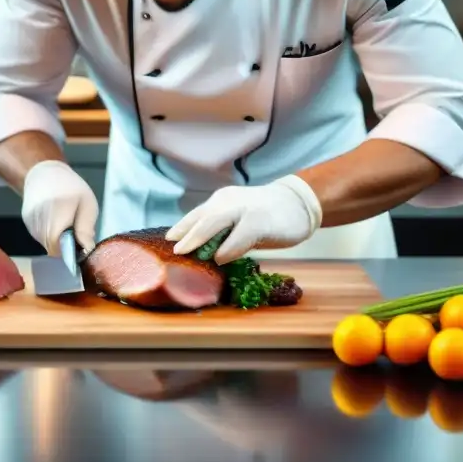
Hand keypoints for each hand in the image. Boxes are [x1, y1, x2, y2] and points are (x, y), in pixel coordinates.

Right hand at [21, 160, 97, 255]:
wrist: (44, 172)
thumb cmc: (70, 187)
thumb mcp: (87, 204)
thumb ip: (86, 228)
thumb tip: (87, 249)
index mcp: (57, 215)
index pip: (59, 248)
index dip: (70, 249)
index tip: (78, 241)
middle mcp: (40, 220)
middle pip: (52, 247)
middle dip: (64, 244)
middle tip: (73, 229)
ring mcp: (30, 221)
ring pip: (45, 242)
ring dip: (56, 238)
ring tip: (63, 220)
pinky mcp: (26, 221)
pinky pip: (39, 235)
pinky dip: (48, 232)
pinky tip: (53, 218)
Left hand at [165, 176, 322, 263]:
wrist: (298, 203)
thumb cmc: (265, 216)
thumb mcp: (238, 220)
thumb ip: (221, 232)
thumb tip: (199, 253)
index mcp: (221, 202)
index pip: (195, 215)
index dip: (180, 229)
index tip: (165, 242)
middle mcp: (228, 202)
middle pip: (201, 218)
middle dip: (184, 234)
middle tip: (172, 251)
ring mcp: (244, 209)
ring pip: (215, 222)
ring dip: (198, 239)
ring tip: (185, 253)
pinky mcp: (260, 221)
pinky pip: (239, 236)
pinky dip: (228, 249)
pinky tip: (220, 259)